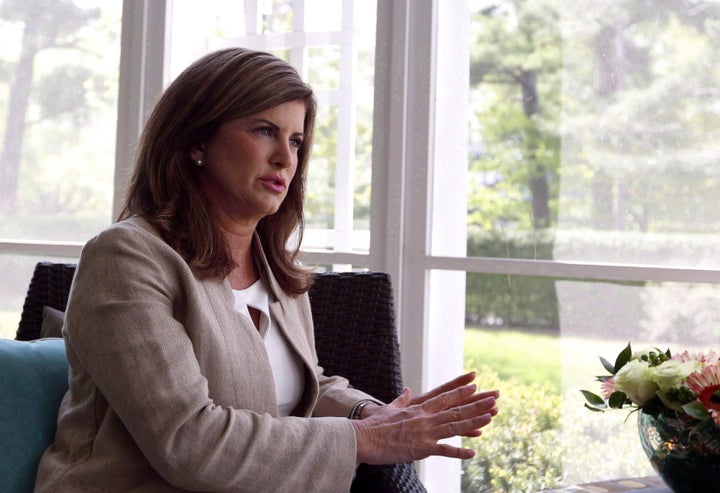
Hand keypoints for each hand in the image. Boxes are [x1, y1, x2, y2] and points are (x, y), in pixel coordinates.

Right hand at [351, 371, 498, 464]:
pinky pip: (444, 450)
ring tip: (491, 416)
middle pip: (455, 408)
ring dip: (474, 421)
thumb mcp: (390, 408)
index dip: (461, 392)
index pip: (444, 397)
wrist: (365, 437)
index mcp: (418, 407)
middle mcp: (425, 417)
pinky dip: (459, 452)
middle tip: (493, 397)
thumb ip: (401, 399)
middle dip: (476, 403)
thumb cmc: (375, 424)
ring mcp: (425, 432)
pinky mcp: (421, 447)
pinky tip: (472, 453)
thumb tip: (407, 391)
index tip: (475, 386)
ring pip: (455, 425)